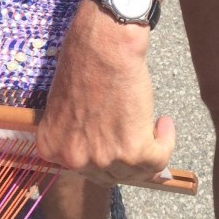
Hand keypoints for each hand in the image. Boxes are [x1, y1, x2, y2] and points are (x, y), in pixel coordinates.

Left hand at [35, 0, 174, 185]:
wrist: (104, 43)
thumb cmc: (84, 59)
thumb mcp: (65, 103)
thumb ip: (77, 131)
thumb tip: (101, 147)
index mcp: (52, 147)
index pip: (83, 169)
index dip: (106, 155)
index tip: (118, 142)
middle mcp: (74, 159)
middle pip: (110, 175)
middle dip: (127, 157)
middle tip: (139, 135)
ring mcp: (102, 158)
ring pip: (137, 171)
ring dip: (150, 149)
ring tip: (154, 123)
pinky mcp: (133, 150)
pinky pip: (158, 160)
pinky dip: (166, 142)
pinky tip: (164, 122)